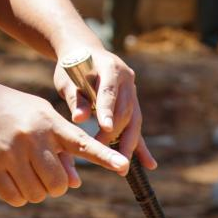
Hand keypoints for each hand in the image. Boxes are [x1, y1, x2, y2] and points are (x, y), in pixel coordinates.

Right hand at [0, 78, 130, 206]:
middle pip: (59, 183)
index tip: (124, 166)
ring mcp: (10, 153)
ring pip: (38, 194)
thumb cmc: (16, 112)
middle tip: (45, 172)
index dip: (104, 156)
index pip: (82, 142)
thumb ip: (62, 149)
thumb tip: (74, 184)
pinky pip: (16, 198)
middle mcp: (32, 138)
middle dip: (56, 184)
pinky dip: (19, 196)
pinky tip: (13, 179)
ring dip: (37, 191)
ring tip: (27, 171)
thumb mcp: (42, 119)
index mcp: (50, 123)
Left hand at [53, 47, 157, 166]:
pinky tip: (149, 164)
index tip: (104, 128)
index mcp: (109, 67)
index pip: (109, 91)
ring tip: (123, 166)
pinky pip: (136, 125)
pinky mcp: (132, 102)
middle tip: (104, 154)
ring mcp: (132, 90)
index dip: (107, 111)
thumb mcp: (68, 78)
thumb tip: (79, 119)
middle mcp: (126, 78)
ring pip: (134, 119)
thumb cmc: (71, 66)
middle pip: (124, 109)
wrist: (84, 51)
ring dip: (128, 143)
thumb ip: (75, 97)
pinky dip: (140, 145)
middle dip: (115, 134)